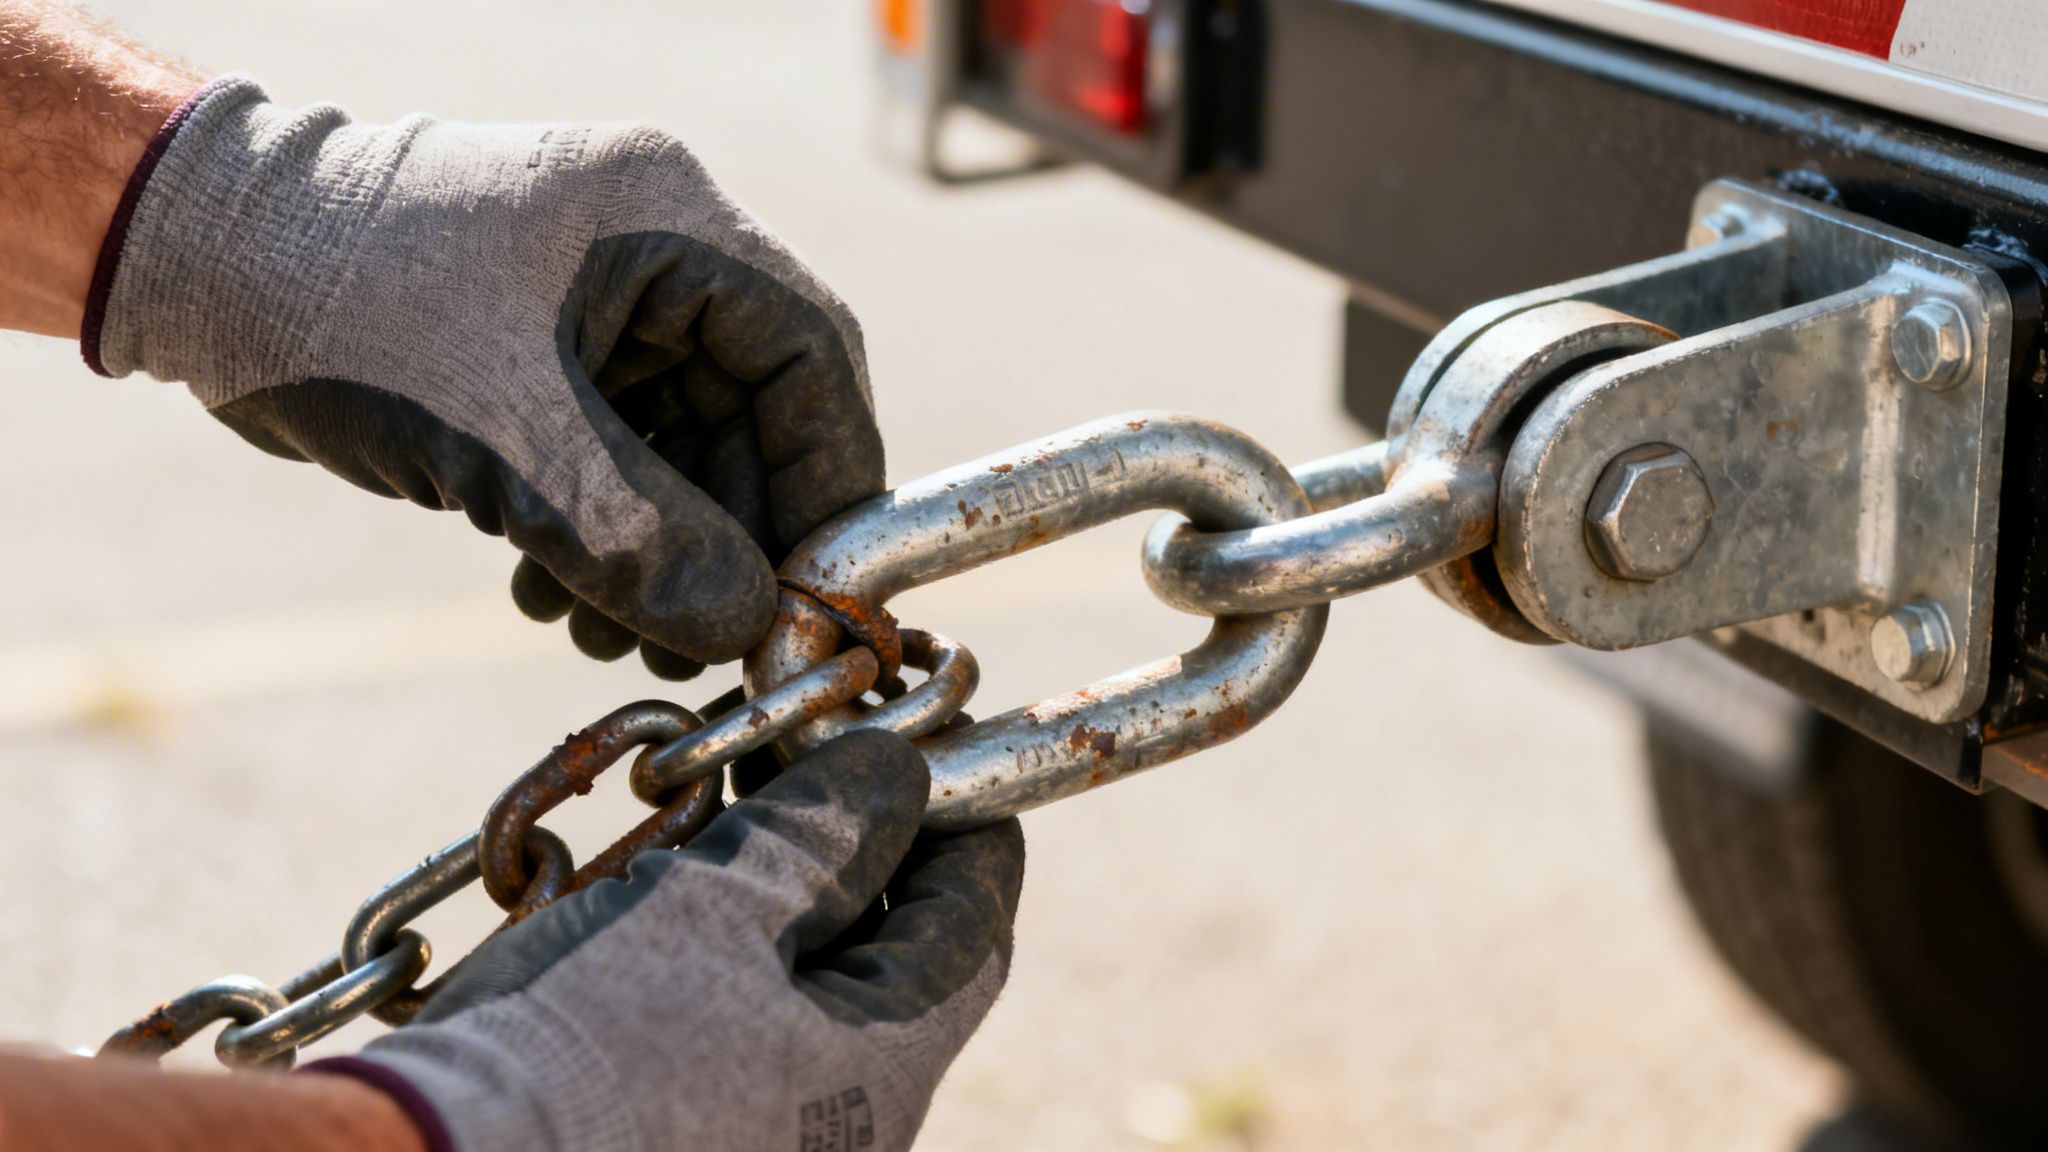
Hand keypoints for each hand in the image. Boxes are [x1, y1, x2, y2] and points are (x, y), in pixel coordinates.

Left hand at [91, 77, 885, 673]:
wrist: (191, 266)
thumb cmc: (342, 303)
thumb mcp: (504, 431)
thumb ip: (635, 536)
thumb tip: (739, 627)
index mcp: (667, 222)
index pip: (808, 350)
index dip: (829, 475)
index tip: (818, 583)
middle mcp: (648, 258)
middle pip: (751, 414)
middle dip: (731, 537)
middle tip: (706, 638)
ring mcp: (595, 308)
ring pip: (682, 451)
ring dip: (661, 553)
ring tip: (609, 633)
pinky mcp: (541, 359)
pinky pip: (614, 460)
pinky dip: (601, 537)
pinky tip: (554, 597)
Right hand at [327, 730, 1024, 1151]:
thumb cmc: (580, 1044)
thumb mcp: (716, 912)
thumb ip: (824, 835)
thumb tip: (898, 773)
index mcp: (880, 1077)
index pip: (971, 930)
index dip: (964, 823)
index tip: (939, 742)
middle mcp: (835, 1123)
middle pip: (887, 955)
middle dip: (858, 840)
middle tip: (816, 742)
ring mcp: (753, 1130)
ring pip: (800, 980)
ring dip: (778, 878)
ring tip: (733, 780)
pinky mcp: (668, 1125)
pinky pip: (727, 1017)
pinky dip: (715, 936)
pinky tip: (666, 868)